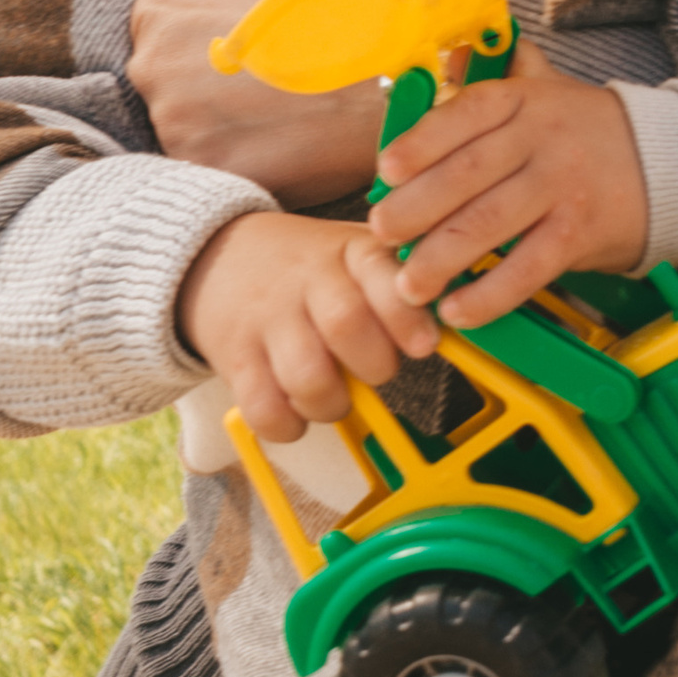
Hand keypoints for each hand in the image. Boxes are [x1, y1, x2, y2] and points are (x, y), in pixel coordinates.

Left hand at [129, 0, 385, 202]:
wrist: (392, 75)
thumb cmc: (350, 0)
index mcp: (160, 4)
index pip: (169, 43)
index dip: (222, 57)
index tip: (265, 64)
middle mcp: (149, 60)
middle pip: (172, 92)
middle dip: (217, 99)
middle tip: (278, 100)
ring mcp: (171, 118)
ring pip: (190, 136)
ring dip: (229, 138)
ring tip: (283, 130)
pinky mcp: (200, 169)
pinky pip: (210, 176)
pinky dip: (242, 171)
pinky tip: (282, 157)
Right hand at [179, 211, 437, 438]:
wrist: (218, 254)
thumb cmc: (309, 267)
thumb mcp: (356, 250)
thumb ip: (401, 278)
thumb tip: (459, 316)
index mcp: (349, 251)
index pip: (380, 273)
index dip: (406, 315)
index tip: (424, 346)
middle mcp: (306, 280)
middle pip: (346, 326)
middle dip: (374, 366)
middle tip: (375, 371)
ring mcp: (266, 319)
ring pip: (307, 376)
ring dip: (331, 402)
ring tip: (333, 396)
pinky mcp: (234, 355)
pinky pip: (263, 407)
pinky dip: (287, 426)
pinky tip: (295, 414)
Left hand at [366, 36, 648, 328]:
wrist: (673, 166)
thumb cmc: (590, 133)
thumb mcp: (548, 91)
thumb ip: (498, 79)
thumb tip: (445, 61)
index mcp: (524, 101)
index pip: (464, 115)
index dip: (419, 143)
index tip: (385, 171)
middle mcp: (541, 140)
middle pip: (464, 175)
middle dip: (414, 210)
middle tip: (381, 234)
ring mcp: (561, 188)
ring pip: (487, 224)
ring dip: (439, 260)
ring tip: (409, 286)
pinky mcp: (579, 234)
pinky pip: (525, 269)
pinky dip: (488, 294)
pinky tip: (459, 310)